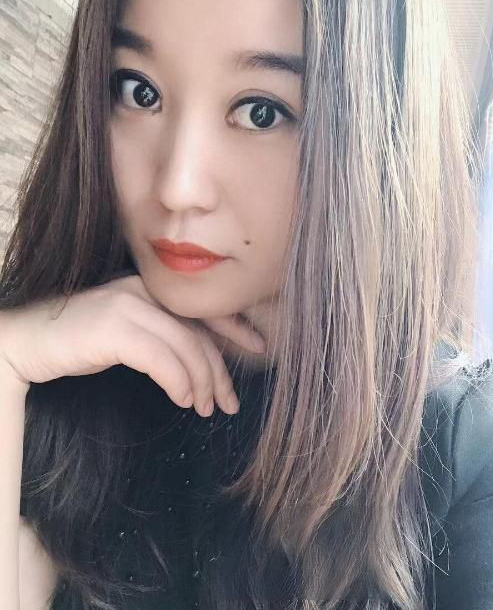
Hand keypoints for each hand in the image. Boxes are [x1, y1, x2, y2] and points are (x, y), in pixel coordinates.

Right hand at [0, 274, 266, 415]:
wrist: (26, 342)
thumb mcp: (130, 335)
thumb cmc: (79, 342)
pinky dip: (178, 382)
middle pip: (199, 333)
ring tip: (204, 410)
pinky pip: (161, 359)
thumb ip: (162, 338)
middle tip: (229, 403)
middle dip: (220, 371)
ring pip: (186, 346)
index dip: (237, 328)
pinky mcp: (114, 327)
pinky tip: (182, 400)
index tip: (259, 349)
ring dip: (201, 383)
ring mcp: (129, 305)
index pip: (204, 308)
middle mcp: (145, 290)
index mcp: (152, 288)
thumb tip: (199, 366)